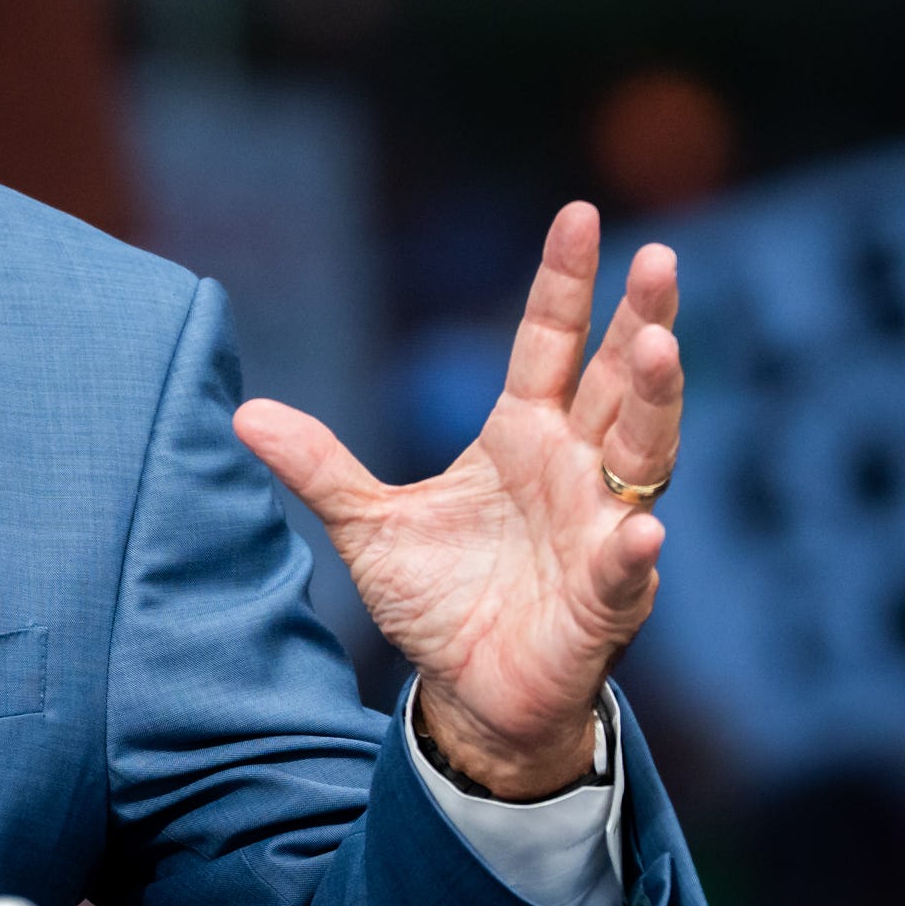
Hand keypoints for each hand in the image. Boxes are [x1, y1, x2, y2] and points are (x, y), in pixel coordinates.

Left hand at [233, 204, 680, 800]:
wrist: (467, 691)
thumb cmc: (439, 598)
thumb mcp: (366, 525)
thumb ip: (319, 467)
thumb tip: (245, 413)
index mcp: (523, 436)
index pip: (550, 343)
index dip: (565, 283)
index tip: (577, 214)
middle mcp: (576, 469)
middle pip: (619, 380)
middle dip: (641, 317)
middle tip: (657, 257)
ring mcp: (600, 529)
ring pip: (644, 454)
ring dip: (657, 402)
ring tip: (658, 346)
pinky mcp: (605, 599)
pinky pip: (625, 568)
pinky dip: (633, 549)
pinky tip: (641, 529)